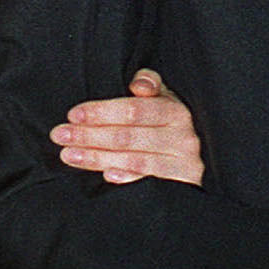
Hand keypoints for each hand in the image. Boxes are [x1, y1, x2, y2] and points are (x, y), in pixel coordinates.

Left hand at [50, 69, 203, 184]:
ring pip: (134, 159)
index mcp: (176, 111)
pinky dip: (126, 177)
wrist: (207, 157)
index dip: (102, 112)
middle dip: (90, 135)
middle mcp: (182, 136)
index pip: (134, 110)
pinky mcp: (183, 183)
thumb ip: (151, 84)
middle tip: (60, 135)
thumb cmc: (175, 124)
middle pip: (128, 135)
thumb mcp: (168, 98)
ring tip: (68, 155)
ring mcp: (183, 162)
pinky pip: (149, 181)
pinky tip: (104, 175)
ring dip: (97, 157)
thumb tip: (138, 84)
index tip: (74, 114)